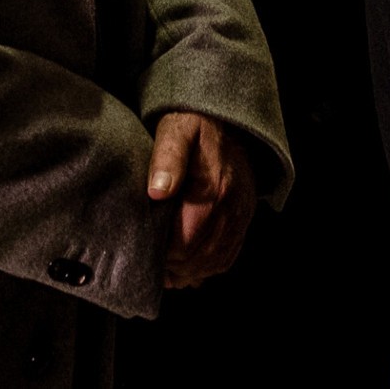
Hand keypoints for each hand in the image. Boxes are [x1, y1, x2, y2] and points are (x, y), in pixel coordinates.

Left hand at [145, 110, 258, 285]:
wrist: (226, 118)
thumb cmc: (193, 124)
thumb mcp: (176, 131)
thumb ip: (167, 159)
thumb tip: (156, 191)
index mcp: (214, 189)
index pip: (185, 243)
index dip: (162, 253)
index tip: (144, 248)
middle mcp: (233, 206)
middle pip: (200, 258)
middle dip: (174, 267)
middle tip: (151, 263)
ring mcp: (242, 214)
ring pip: (215, 261)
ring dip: (190, 271)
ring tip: (167, 271)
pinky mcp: (244, 217)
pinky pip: (228, 255)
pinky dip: (208, 266)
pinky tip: (189, 266)